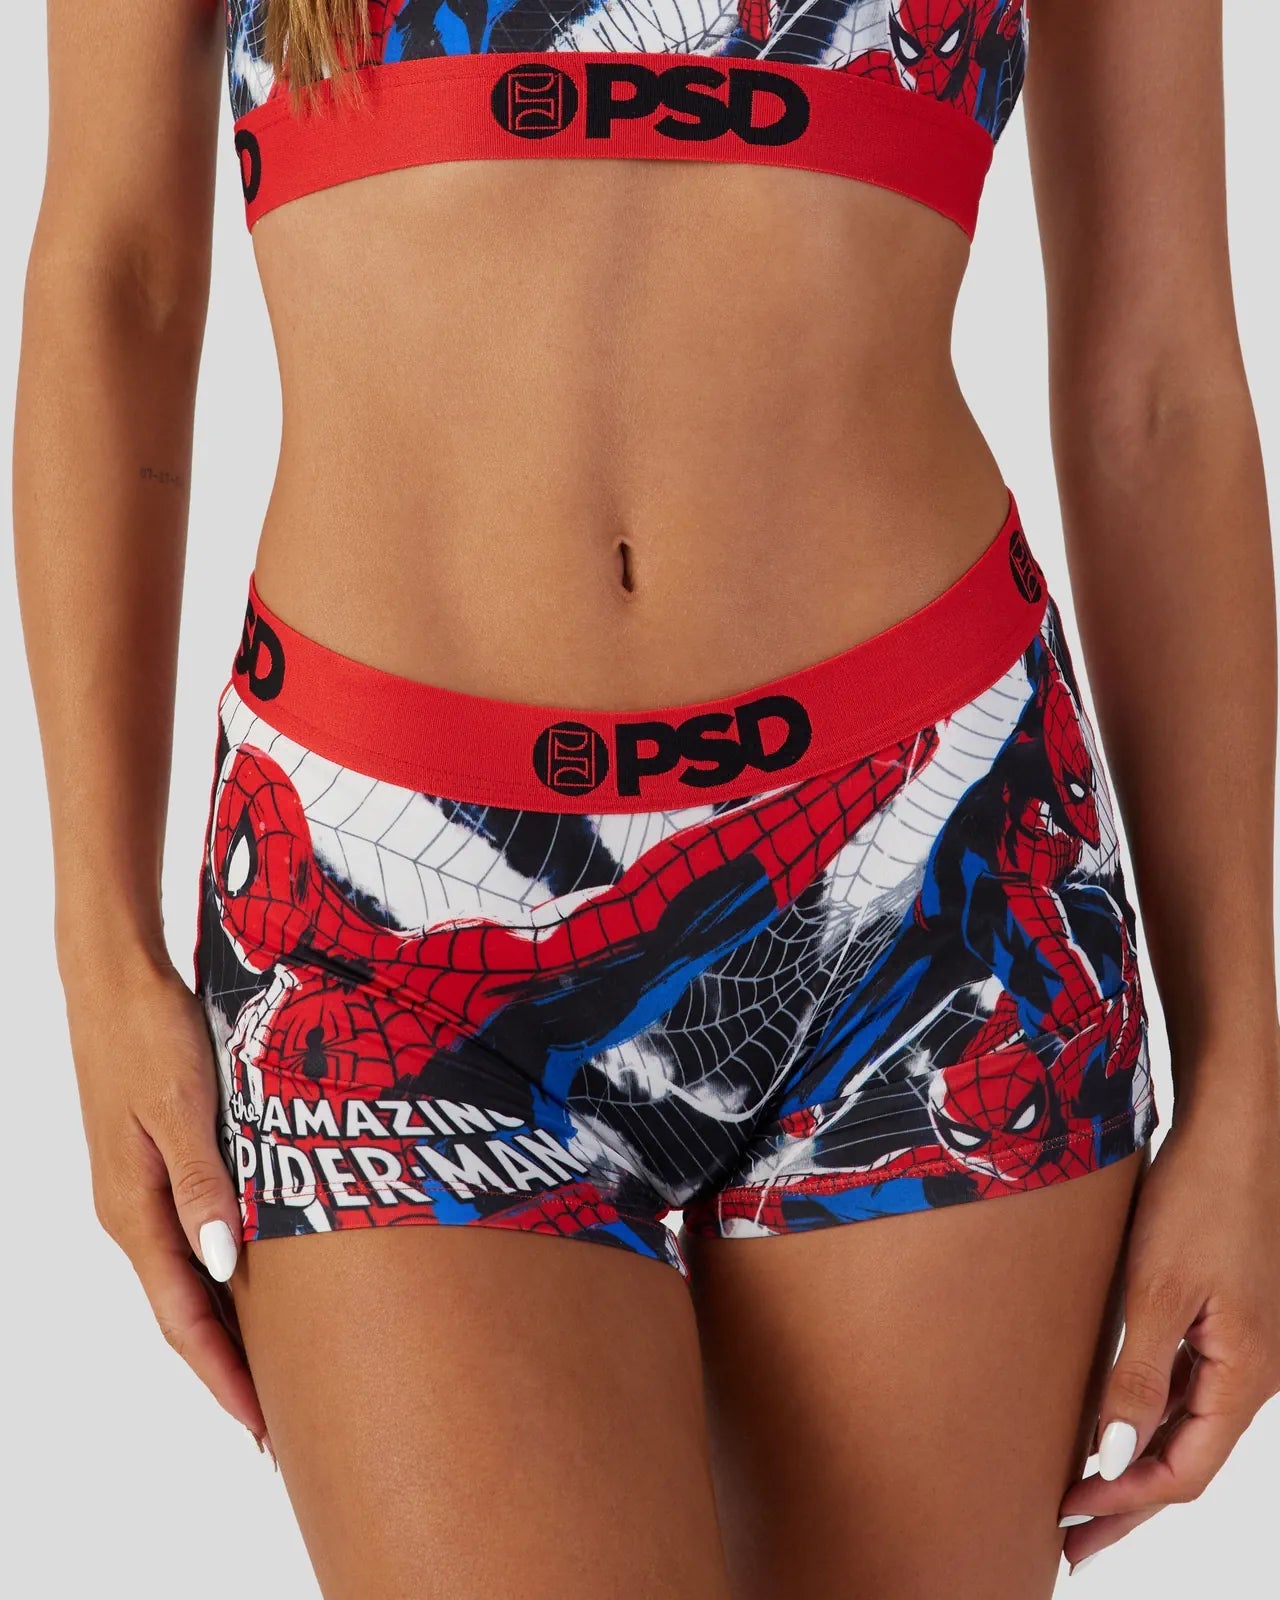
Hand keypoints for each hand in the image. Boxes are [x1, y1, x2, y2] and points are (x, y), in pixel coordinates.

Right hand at [64, 948, 265, 1446]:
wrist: (114, 977)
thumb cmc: (150, 1032)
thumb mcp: (182, 1105)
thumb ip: (202, 1183)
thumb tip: (221, 1267)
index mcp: (134, 1209)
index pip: (181, 1316)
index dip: (220, 1375)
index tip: (258, 1427)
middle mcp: (131, 1211)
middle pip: (181, 1312)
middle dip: (223, 1370)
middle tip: (274, 1422)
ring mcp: (138, 1189)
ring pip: (184, 1281)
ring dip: (221, 1330)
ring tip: (267, 1372)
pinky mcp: (153, 1163)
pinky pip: (185, 1241)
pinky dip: (216, 1280)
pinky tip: (247, 1287)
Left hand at [1059, 1078, 1279, 1570]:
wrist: (1232, 1130)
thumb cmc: (1200, 1198)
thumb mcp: (1158, 1289)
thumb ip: (1137, 1376)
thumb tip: (1111, 1456)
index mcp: (1244, 1377)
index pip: (1181, 1471)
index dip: (1123, 1502)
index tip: (1066, 1522)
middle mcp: (1250, 1372)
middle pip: (1186, 1461)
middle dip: (1130, 1505)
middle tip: (1073, 1547)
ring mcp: (1239, 1345)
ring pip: (1186, 1427)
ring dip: (1137, 1462)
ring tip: (1083, 1496)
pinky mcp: (1220, 1315)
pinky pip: (1185, 1387)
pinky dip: (1149, 1416)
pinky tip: (1112, 1422)